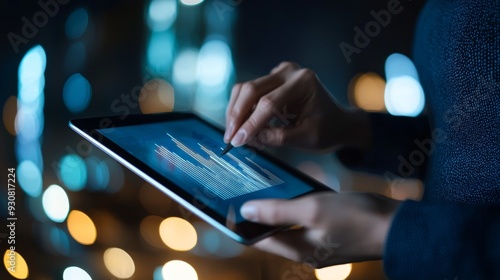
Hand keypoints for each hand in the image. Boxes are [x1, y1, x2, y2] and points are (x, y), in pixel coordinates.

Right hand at [224, 61, 370, 151]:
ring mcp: (279, 73)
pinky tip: (243, 128)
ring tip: (236, 135)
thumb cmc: (326, 129)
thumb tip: (249, 138)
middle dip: (237, 116)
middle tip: (230, 139)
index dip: (251, 124)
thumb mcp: (306, 138)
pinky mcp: (271, 79)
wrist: (337, 122)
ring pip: (245, 90)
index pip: (269, 103)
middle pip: (251, 90)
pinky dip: (242, 110)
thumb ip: (278, 137)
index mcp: (302, 82)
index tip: (238, 142)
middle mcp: (289, 71)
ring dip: (236, 113)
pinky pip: (249, 92)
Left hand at [240, 192, 400, 266]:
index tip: (223, 209)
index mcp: (298, 250)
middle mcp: (306, 250)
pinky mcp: (331, 232)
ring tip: (262, 188)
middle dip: (256, 215)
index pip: (258, 240)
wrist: (398, 225)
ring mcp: (319, 242)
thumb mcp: (313, 209)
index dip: (239, 225)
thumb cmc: (356, 217)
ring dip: (275, 209)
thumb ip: (277, 211)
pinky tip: (292, 190)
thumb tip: (245, 212)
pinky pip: (305, 220)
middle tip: (242, 192)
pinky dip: (295, 207)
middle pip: (271, 233)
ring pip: (288, 225)